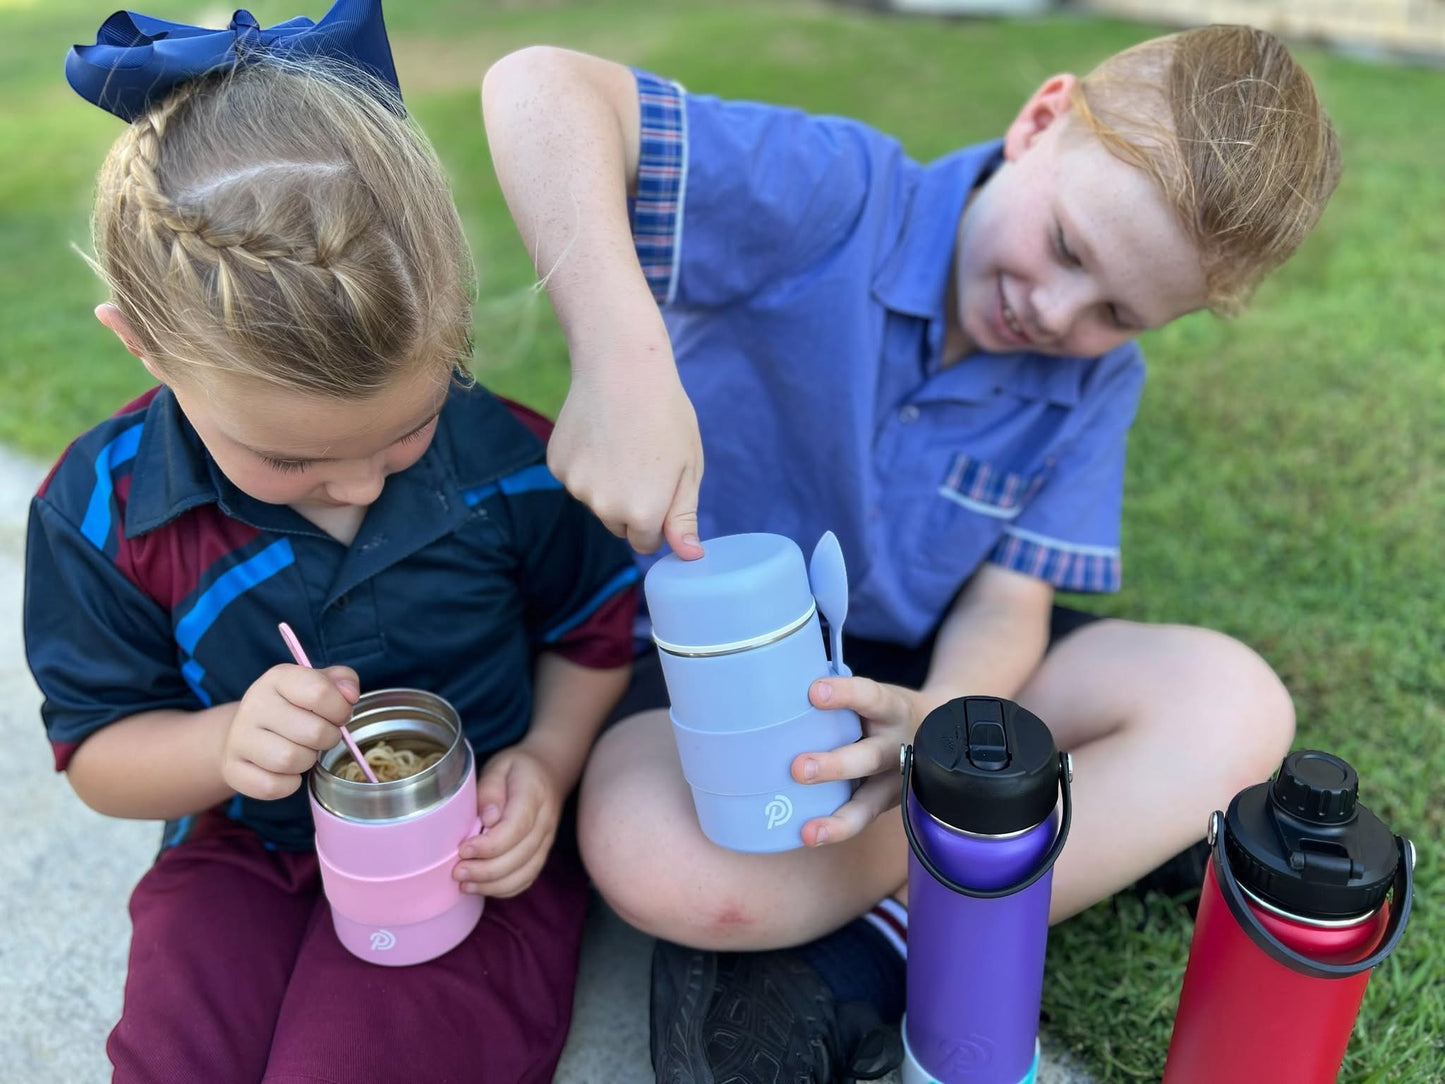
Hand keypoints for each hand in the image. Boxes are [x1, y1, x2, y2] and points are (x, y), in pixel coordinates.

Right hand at [223, 664, 359, 800]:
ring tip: (303, 751)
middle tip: (322, 736)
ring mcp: (239, 737)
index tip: (339, 715)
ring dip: (307, 761)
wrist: (248, 731)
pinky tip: (287, 772)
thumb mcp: (319, 683)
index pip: (320, 692)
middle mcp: (254, 704)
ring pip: (290, 760)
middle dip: (328, 738)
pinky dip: (288, 784)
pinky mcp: (232, 768)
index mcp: (278, 678)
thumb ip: (344, 680)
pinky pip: (272, 786)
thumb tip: (350, 695)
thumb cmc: (294, 707)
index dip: (340, 710)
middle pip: (314, 732)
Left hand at [454, 747, 561, 897]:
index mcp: (534, 794)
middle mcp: (545, 821)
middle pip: (520, 856)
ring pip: (525, 873)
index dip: (489, 845)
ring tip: (464, 884)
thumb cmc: (517, 769)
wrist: (548, 771)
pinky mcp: (541, 853)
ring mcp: (546, 840)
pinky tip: (481, 887)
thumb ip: (490, 789)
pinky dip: (504, 889)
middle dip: (485, 871)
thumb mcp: (500, 766)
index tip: (463, 849)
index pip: (516, 827)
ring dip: (493, 885)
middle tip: (456, 871)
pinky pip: (527, 879)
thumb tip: (487, 818)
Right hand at [548, 346, 704, 557]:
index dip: (657, 518)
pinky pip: (576, 478)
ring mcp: (576, 487)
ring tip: (622, 441)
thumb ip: (683, 517)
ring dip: (608, 484)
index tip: (662, 487)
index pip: (646, 543)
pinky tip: (599, 433)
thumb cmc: (666, 415)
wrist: (622, 367)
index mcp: (642, 513)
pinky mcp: (556, 466)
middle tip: (644, 460)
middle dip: (631, 505)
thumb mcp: (689, 468)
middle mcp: (604, 507)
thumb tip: (689, 557)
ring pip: (596, 501)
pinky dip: (586, 463)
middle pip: (618, 525)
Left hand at [791, 677, 930, 846]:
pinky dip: (836, 830)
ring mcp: (896, 781)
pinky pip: (862, 820)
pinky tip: (808, 836)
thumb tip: (779, 687)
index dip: (845, 694)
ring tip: (810, 832)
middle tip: (799, 768)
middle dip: (835, 766)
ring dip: (839, 819)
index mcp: (892, 709)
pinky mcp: (887, 804)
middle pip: (870, 757)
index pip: (871, 697)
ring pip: (870, 803)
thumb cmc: (883, 711)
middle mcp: (899, 746)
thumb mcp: (872, 696)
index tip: (815, 692)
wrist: (935, 731)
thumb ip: (840, 696)